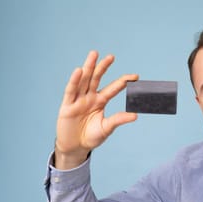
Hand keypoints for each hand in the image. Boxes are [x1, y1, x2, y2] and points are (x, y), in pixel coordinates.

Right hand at [54, 50, 138, 168]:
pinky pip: (71, 91)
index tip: (135, 76)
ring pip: (84, 80)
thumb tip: (135, 115)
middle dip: (103, 67)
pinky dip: (74, 81)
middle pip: (97, 79)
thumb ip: (118, 120)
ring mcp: (78, 100)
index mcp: (100, 101)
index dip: (122, 82)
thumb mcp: (107, 128)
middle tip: (111, 57)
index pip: (113, 88)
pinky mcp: (67, 106)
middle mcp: (89, 97)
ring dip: (89, 67)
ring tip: (94, 54)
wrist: (75, 147)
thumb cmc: (91, 137)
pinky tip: (79, 71)